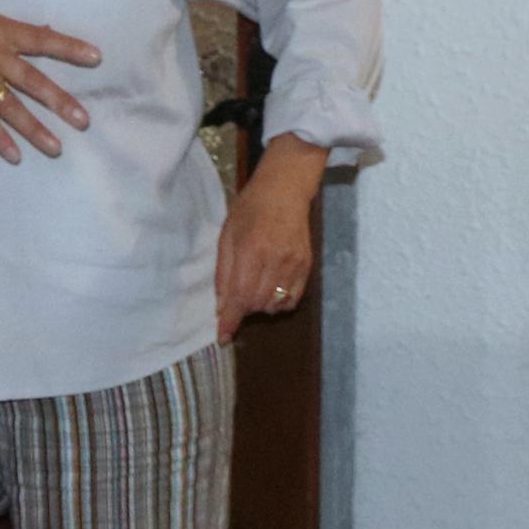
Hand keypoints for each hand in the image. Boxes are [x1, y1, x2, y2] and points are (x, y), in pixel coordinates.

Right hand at [0, 0, 102, 160]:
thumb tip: (45, 32)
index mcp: (3, 31)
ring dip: (35, 129)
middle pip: (33, 81)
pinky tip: (15, 156)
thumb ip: (13, 31)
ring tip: (56, 148)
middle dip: (59, 102)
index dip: (69, 48)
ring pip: (12, 107)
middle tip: (84, 121)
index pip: (43, 39)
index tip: (96, 57)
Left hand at [214, 166, 318, 337]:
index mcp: (251, 250)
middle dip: (243, 308)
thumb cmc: (250, 209)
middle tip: (237, 295)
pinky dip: (279, 302)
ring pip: (275, 305)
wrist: (285, 190)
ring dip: (260, 306)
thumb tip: (222, 307)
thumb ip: (224, 273)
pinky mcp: (307, 266)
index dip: (231, 320)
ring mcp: (294, 264)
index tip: (224, 337)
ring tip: (255, 287)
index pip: (240, 296)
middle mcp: (275, 260)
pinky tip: (271, 289)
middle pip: (257, 304)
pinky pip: (292, 299)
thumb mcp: (227, 235)